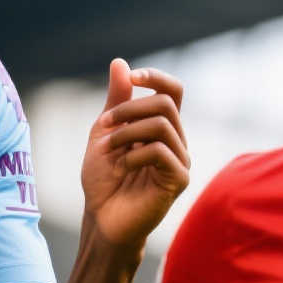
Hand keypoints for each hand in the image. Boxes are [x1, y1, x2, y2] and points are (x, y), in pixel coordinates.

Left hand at [81, 59, 189, 249]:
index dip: (156, 77)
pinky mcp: (179, 180)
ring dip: (126, 132)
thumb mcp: (104, 133)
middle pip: (166, 103)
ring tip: (108, 150)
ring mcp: (181, 160)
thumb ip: (116, 101)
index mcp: (161, 127)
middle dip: (129, 108)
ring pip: (163, 125)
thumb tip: (120, 63)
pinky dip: (133, 155)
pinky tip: (122, 169)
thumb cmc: (104, 180)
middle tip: (105, 126)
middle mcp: (176, 141)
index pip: (173, 91)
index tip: (132, 79)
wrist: (101, 219)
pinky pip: (161, 151)